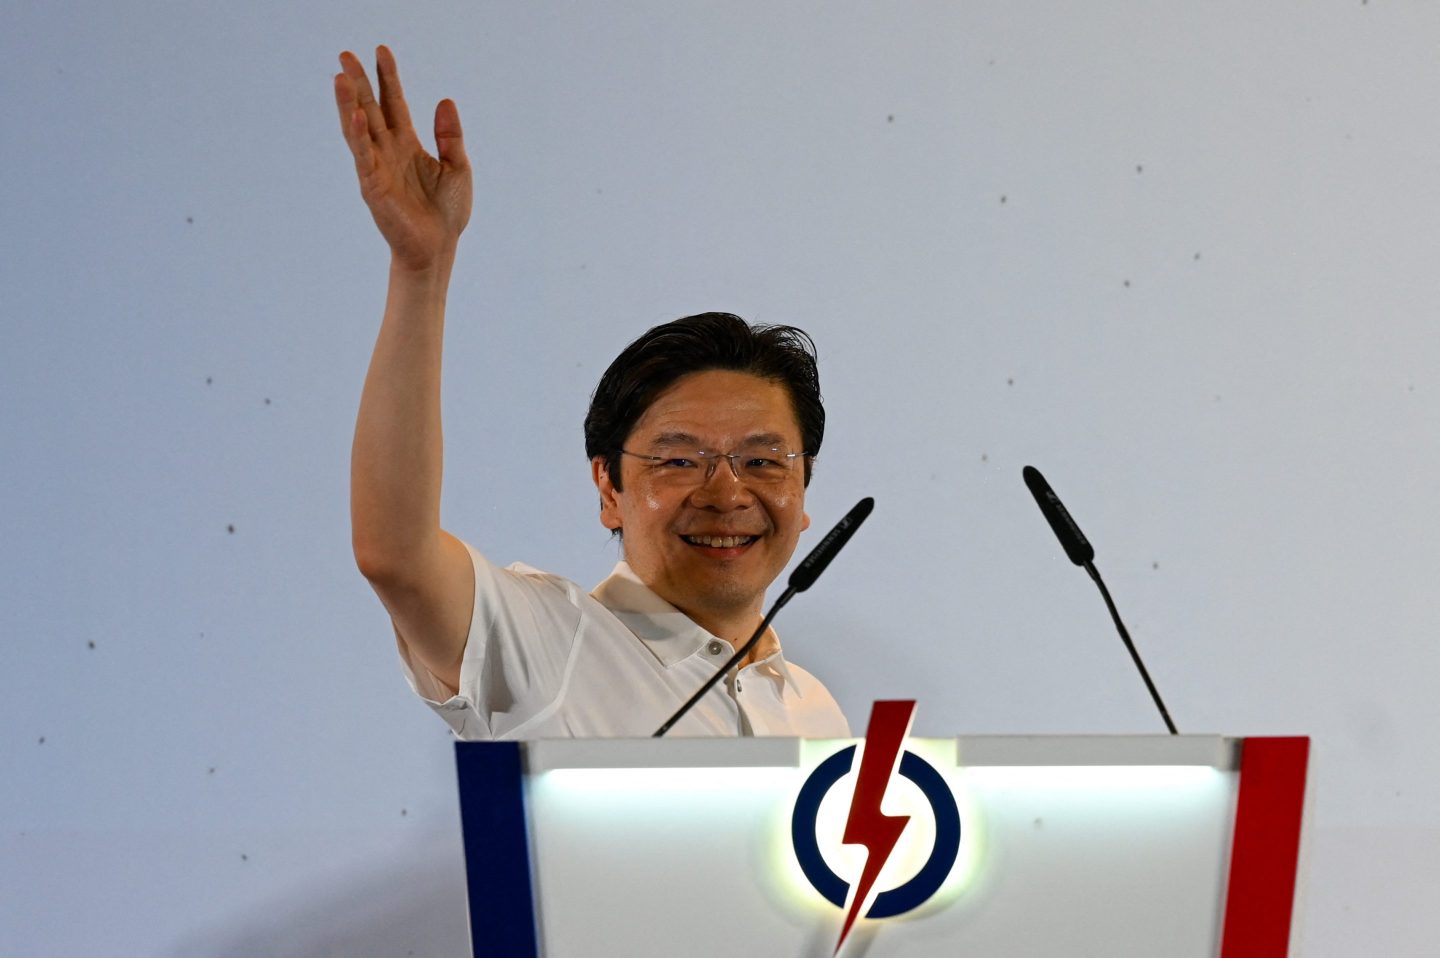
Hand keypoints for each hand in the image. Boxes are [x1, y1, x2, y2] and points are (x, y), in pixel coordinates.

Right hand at [334, 46, 471, 271]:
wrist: (439, 248)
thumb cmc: (447, 213)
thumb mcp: (458, 167)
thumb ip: (450, 135)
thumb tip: (445, 99)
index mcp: (407, 144)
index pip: (394, 103)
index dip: (388, 77)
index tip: (381, 50)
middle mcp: (388, 151)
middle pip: (370, 109)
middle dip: (359, 82)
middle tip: (346, 54)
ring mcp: (377, 167)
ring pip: (358, 128)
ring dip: (348, 103)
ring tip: (340, 76)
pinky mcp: (372, 186)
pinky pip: (363, 156)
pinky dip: (359, 135)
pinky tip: (356, 115)